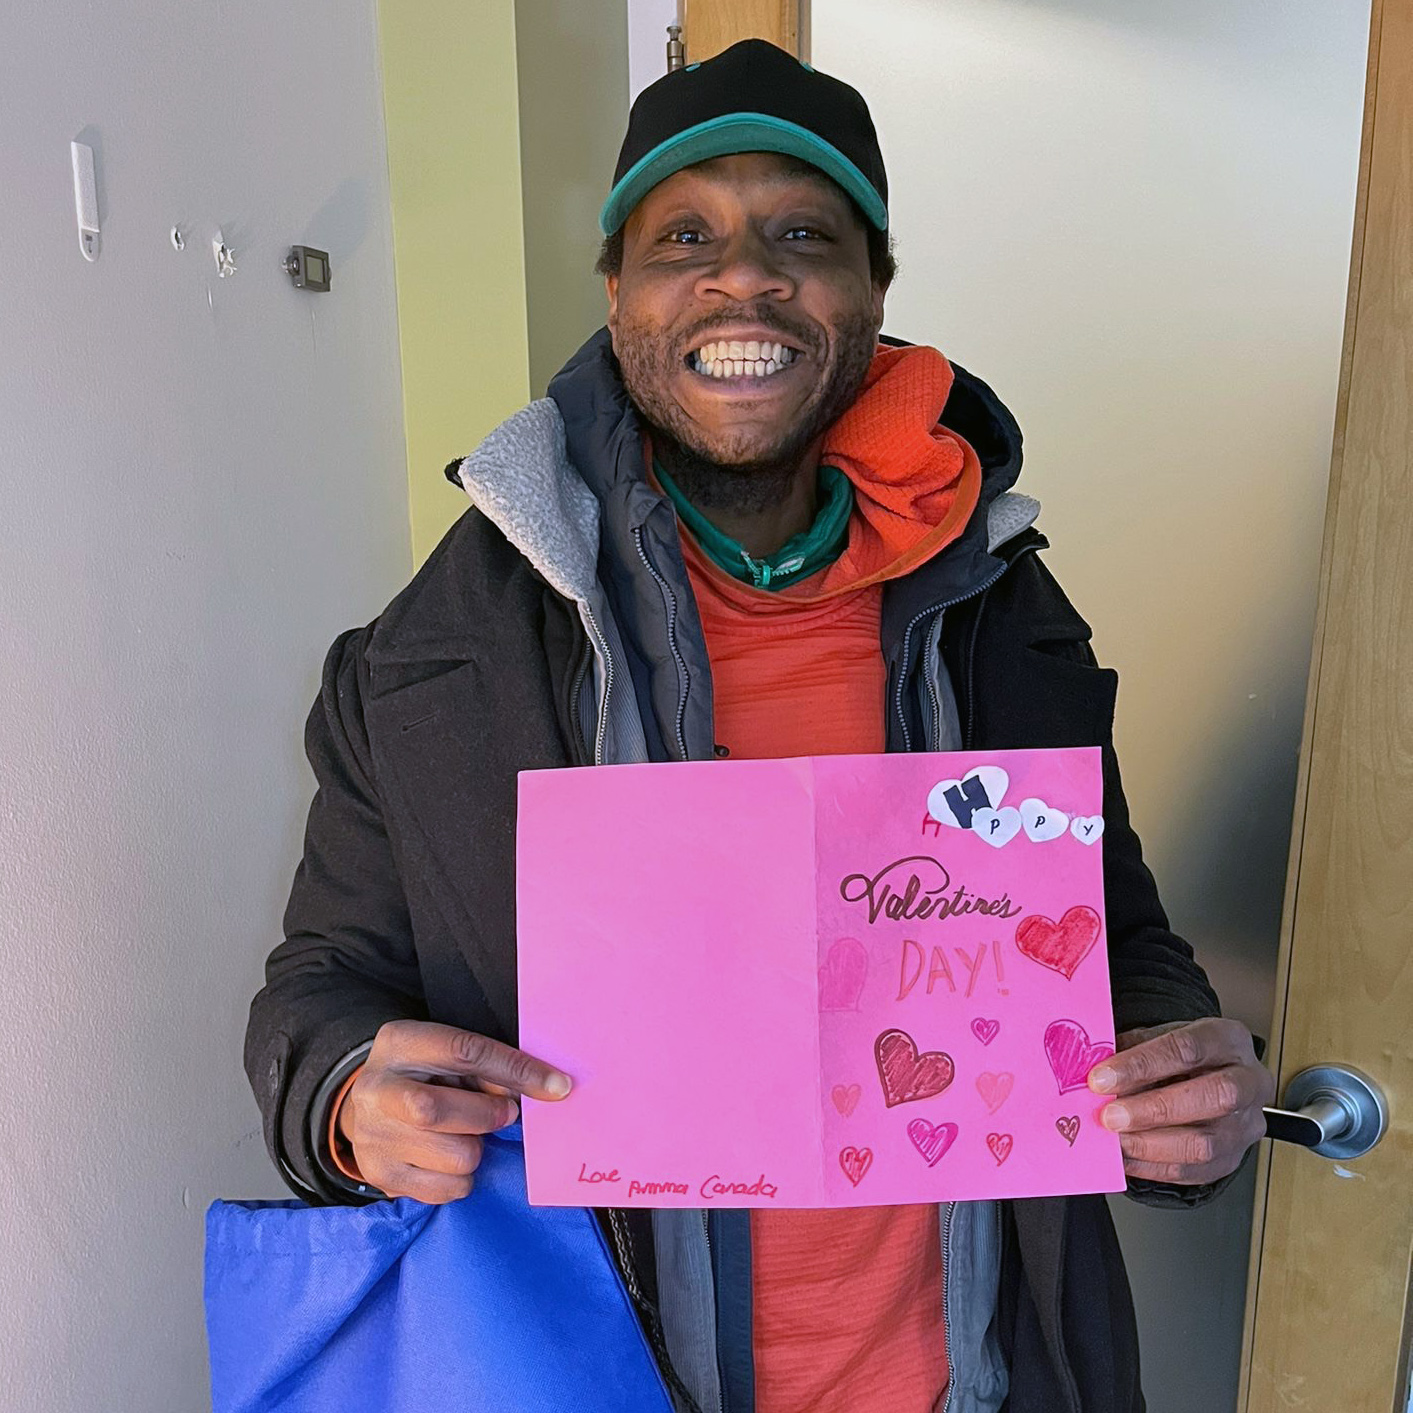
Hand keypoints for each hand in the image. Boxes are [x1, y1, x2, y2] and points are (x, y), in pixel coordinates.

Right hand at [340, 1019, 571, 1202]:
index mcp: (399, 1043)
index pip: (464, 1051)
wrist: (372, 1109)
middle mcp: (375, 1089)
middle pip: (436, 1112)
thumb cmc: (428, 1076)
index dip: (515, 1070)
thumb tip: (546, 1091)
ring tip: (464, 1134)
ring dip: (475, 1148)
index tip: (557, 1086)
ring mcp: (372, 1137)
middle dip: (487, 1116)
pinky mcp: (381, 1176)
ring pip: (453, 1156)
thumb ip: (491, 1070)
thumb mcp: (451, 1057)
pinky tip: (448, 1157)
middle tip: (504, 1115)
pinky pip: (447, 1189)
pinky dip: (463, 1178)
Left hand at [1088, 1018, 1272, 1184]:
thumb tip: (1091, 1067)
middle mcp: (1248, 1081)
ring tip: (1114, 1139)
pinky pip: (1195, 1171)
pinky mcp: (1233, 1158)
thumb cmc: (1183, 1056)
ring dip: (1150, 1144)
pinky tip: (1126, 1158)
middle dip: (1154, 1109)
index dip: (1142, 1064)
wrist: (1211, 1077)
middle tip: (1110, 1115)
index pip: (1188, 1049)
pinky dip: (1154, 1167)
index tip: (1102, 1078)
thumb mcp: (1160, 1036)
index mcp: (1228, 1040)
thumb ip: (1132, 1049)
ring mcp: (1245, 1124)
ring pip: (1205, 1143)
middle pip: (1211, 1096)